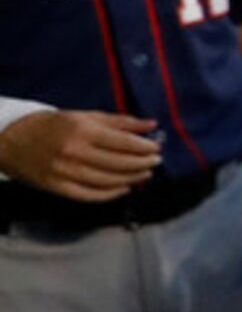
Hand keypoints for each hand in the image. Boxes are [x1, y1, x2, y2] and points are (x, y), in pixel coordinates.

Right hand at [0, 109, 158, 201]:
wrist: (12, 140)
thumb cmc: (53, 125)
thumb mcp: (85, 116)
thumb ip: (120, 121)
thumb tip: (152, 124)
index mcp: (82, 131)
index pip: (123, 142)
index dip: (144, 147)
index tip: (157, 147)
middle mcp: (74, 152)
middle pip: (118, 163)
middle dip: (142, 163)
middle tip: (156, 161)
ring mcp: (64, 173)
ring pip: (108, 181)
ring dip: (131, 179)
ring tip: (145, 173)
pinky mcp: (57, 188)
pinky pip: (90, 195)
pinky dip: (111, 194)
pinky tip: (125, 188)